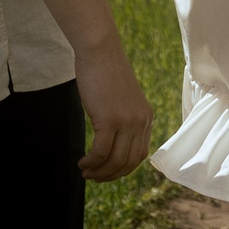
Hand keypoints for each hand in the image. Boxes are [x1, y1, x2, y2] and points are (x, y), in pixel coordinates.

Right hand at [73, 43, 154, 181]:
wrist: (99, 51)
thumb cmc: (104, 70)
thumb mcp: (120, 97)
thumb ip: (121, 116)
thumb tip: (110, 137)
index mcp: (146, 117)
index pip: (140, 155)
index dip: (123, 169)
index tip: (107, 172)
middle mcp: (141, 122)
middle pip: (128, 162)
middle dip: (110, 175)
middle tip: (93, 178)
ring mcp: (127, 122)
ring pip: (115, 160)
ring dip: (99, 172)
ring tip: (85, 173)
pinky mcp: (110, 120)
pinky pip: (101, 152)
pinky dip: (91, 162)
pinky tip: (82, 163)